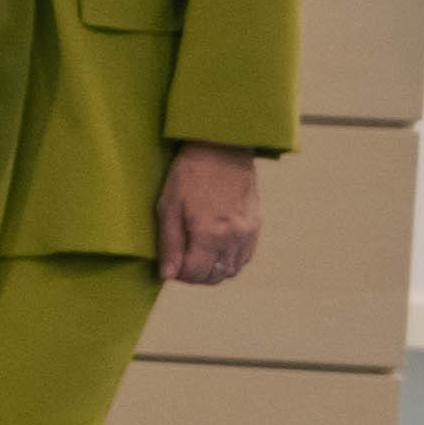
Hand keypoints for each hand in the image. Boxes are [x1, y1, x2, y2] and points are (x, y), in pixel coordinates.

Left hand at [160, 142, 261, 286]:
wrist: (222, 148)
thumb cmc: (189, 174)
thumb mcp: (169, 207)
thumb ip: (170, 245)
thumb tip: (167, 276)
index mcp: (210, 234)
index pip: (196, 273)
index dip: (179, 274)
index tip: (169, 265)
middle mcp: (234, 237)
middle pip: (215, 276)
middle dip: (195, 276)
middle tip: (180, 262)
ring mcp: (248, 232)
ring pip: (231, 270)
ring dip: (212, 270)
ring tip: (195, 256)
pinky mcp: (256, 225)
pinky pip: (244, 257)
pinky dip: (228, 261)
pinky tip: (214, 250)